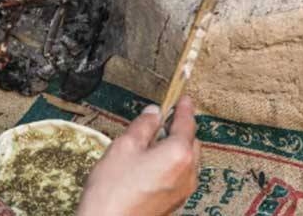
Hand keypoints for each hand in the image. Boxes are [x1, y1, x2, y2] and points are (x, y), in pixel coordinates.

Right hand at [76, 96, 200, 215]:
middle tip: (162, 121)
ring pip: (186, 160)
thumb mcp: (124, 147)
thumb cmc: (113, 191)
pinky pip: (180, 176)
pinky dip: (171, 165)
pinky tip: (151, 166)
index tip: (183, 99)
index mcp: (179, 153)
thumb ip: (143, 126)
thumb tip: (154, 113)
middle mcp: (188, 172)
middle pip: (190, 141)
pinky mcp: (175, 203)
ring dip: (175, 148)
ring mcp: (183, 190)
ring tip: (152, 145)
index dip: (184, 108)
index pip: (186, 123)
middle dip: (179, 129)